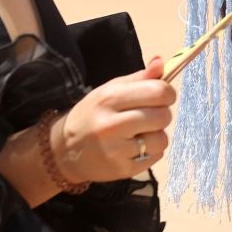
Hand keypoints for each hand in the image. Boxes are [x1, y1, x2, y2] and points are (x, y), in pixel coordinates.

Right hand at [52, 56, 174, 183]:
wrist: (63, 150)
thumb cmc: (93, 114)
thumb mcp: (111, 90)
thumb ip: (140, 78)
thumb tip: (161, 62)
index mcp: (110, 99)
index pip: (158, 92)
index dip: (167, 93)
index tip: (162, 97)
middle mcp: (111, 125)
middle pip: (163, 116)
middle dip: (162, 115)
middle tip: (149, 116)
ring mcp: (115, 150)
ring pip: (162, 139)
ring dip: (157, 135)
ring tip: (141, 133)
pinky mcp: (121, 170)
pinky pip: (155, 157)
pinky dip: (151, 152)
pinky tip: (134, 148)